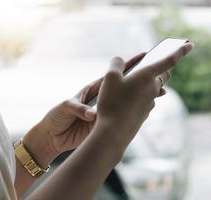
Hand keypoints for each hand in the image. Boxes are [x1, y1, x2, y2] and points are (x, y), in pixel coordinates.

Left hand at [22, 53, 146, 166]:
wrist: (53, 137)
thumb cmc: (56, 117)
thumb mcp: (65, 108)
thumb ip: (79, 109)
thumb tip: (92, 115)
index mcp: (92, 90)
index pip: (111, 77)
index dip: (125, 67)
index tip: (141, 58)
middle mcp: (102, 100)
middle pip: (123, 89)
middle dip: (138, 82)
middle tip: (156, 77)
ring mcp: (105, 113)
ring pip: (125, 104)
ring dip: (139, 99)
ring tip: (157, 93)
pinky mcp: (104, 125)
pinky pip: (120, 119)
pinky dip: (132, 115)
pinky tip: (146, 111)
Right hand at [95, 43, 193, 144]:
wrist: (114, 132)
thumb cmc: (112, 102)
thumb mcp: (109, 78)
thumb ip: (116, 65)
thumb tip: (119, 61)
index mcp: (148, 75)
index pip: (169, 60)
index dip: (180, 51)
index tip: (191, 44)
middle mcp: (153, 88)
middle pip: (161, 75)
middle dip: (158, 69)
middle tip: (151, 64)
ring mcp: (150, 102)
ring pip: (153, 88)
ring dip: (146, 83)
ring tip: (130, 82)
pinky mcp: (145, 113)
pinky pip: (145, 100)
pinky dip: (139, 96)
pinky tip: (126, 99)